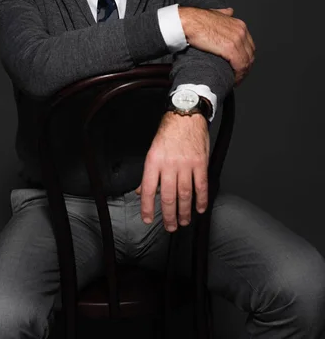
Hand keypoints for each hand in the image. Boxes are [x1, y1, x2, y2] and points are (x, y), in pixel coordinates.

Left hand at [135, 112, 208, 231]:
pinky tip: (199, 209)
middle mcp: (169, 164)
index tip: (148, 219)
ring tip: (184, 221)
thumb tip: (141, 190)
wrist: (185, 114)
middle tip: (170, 226)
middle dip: (168, 215)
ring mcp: (186, 164)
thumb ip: (149, 172)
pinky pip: (201, 185)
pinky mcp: (200, 163)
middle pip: (167, 196)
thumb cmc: (169, 131)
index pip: (147, 189)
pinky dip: (201, 199)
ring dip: (184, 211)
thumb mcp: (153, 150)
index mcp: (154, 160)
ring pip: (184, 194)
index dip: (147, 207)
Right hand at [178, 6, 254, 84]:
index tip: (239, 66)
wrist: (188, 22)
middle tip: (238, 76)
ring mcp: (237, 40)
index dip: (246, 58)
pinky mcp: (230, 48)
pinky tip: (233, 80)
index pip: (249, 46)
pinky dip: (238, 75)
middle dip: (245, 67)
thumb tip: (230, 12)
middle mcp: (241, 31)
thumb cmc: (197, 20)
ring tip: (235, 80)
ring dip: (242, 74)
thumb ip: (224, 14)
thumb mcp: (215, 13)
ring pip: (246, 62)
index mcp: (239, 25)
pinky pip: (240, 65)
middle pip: (250, 55)